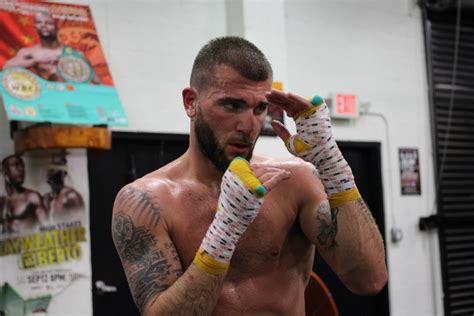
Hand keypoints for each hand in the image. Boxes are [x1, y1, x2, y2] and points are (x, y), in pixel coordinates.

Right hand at [194, 157, 289, 273]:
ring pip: (267, 174)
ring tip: (286, 174)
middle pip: (260, 170)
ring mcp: (249, 184)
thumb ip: (239, 184)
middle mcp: (241, 178)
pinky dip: (279, 178)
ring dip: (278, 173)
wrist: (227, 221)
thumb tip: (248, 179)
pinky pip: (270, 182)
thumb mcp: (231, 193)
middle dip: (272, 169)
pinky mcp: (257, 192)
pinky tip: (286, 176)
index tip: (269, 168)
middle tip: (281, 172)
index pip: (251, 167)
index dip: (261, 167)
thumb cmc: (230, 209)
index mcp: (234, 176)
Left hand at [266, 89, 329, 162]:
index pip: (287, 107)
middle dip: (278, 97)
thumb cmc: (307, 151)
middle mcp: (306, 114)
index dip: (277, 102)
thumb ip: (282, 132)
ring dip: (285, 96)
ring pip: (296, 101)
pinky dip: (298, 98)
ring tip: (273, 92)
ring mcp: (311, 112)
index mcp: (300, 119)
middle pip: (290, 102)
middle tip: (267, 93)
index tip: (266, 98)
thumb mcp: (290, 142)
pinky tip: (288, 95)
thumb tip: (273, 122)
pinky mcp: (317, 112)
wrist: (319, 156)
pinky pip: (306, 103)